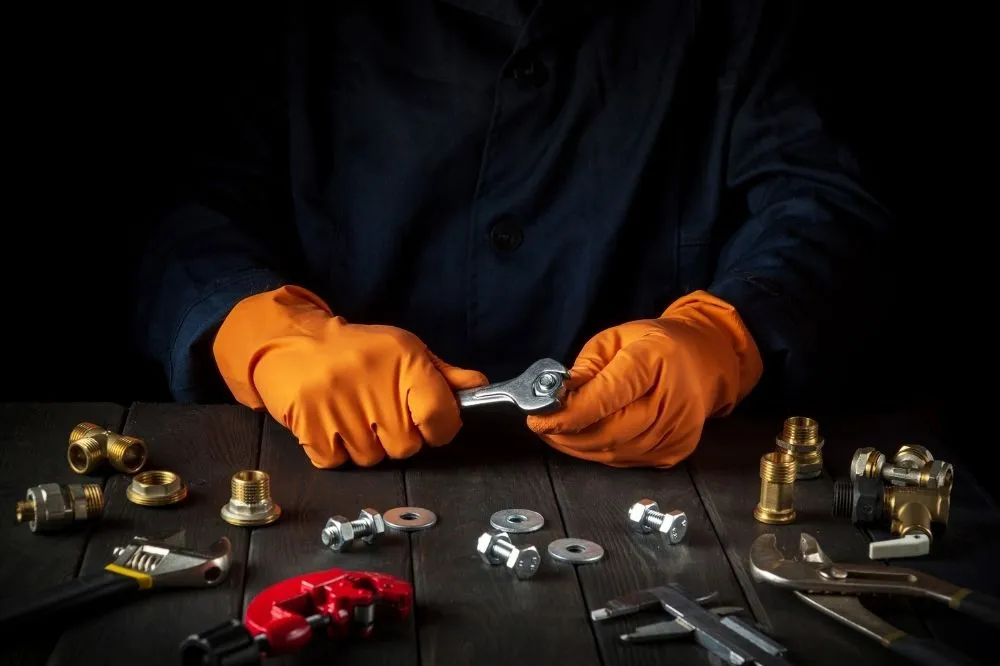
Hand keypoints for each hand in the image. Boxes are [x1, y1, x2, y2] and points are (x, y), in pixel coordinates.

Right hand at [212, 285, 487, 466]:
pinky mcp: (308, 424)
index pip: (440, 416)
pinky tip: (330, 423)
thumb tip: (480, 387)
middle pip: (405, 447)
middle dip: (396, 436)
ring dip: (364, 444)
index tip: (427, 422)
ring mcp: (339, 405)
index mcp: (405, 361)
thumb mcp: (404, 349)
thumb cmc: (355, 349)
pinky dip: (334, 451)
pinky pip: (335, 462)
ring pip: (370, 458)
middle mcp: (374, 382)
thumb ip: (443, 375)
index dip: (438, 428)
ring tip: (351, 413)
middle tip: (378, 412)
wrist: (290, 341)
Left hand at [526, 291, 761, 466]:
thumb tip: (556, 396)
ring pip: (614, 452)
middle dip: (566, 434)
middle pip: (609, 432)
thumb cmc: (655, 345)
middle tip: (541, 426)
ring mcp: (676, 432)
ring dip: (578, 446)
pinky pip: (625, 460)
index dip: (569, 413)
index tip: (538, 417)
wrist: (704, 362)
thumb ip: (586, 368)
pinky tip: (587, 438)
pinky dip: (600, 452)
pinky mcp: (675, 452)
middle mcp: (671, 401)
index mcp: (655, 360)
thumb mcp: (615, 339)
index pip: (607, 396)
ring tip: (558, 432)